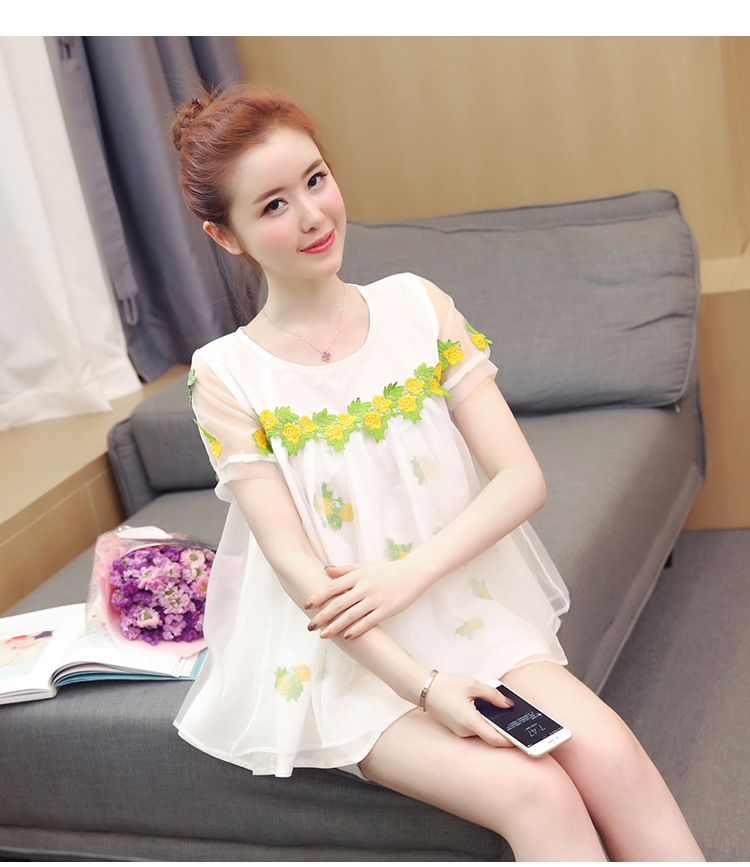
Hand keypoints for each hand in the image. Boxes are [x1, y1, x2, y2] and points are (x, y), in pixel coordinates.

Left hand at [305, 560, 426, 638]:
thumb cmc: (386, 570)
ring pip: (351, 615)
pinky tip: (347, 637)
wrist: (412, 573)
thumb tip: (325, 570)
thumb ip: (345, 570)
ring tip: (323, 635)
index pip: (333, 587)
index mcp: (357, 576)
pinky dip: (356, 630)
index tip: (307, 606)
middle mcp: (364, 587)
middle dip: (322, 616)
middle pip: (338, 604)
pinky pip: (368, 622)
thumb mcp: (365, 566)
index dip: (318, 597)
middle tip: (310, 627)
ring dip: (335, 626)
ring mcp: (375, 599)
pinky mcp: (386, 610)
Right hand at [422, 673, 516, 748]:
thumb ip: (493, 695)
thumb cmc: (445, 685)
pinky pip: (475, 728)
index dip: (511, 741)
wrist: (422, 688)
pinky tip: (487, 709)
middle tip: (518, 722)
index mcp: (470, 722)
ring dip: (493, 724)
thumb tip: (509, 704)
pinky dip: (484, 721)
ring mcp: (460, 731)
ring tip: (503, 711)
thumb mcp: (473, 685)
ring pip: (483, 732)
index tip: (524, 739)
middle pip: (491, 736)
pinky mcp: (457, 727)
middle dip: (504, 730)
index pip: (495, 739)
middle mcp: (465, 731)